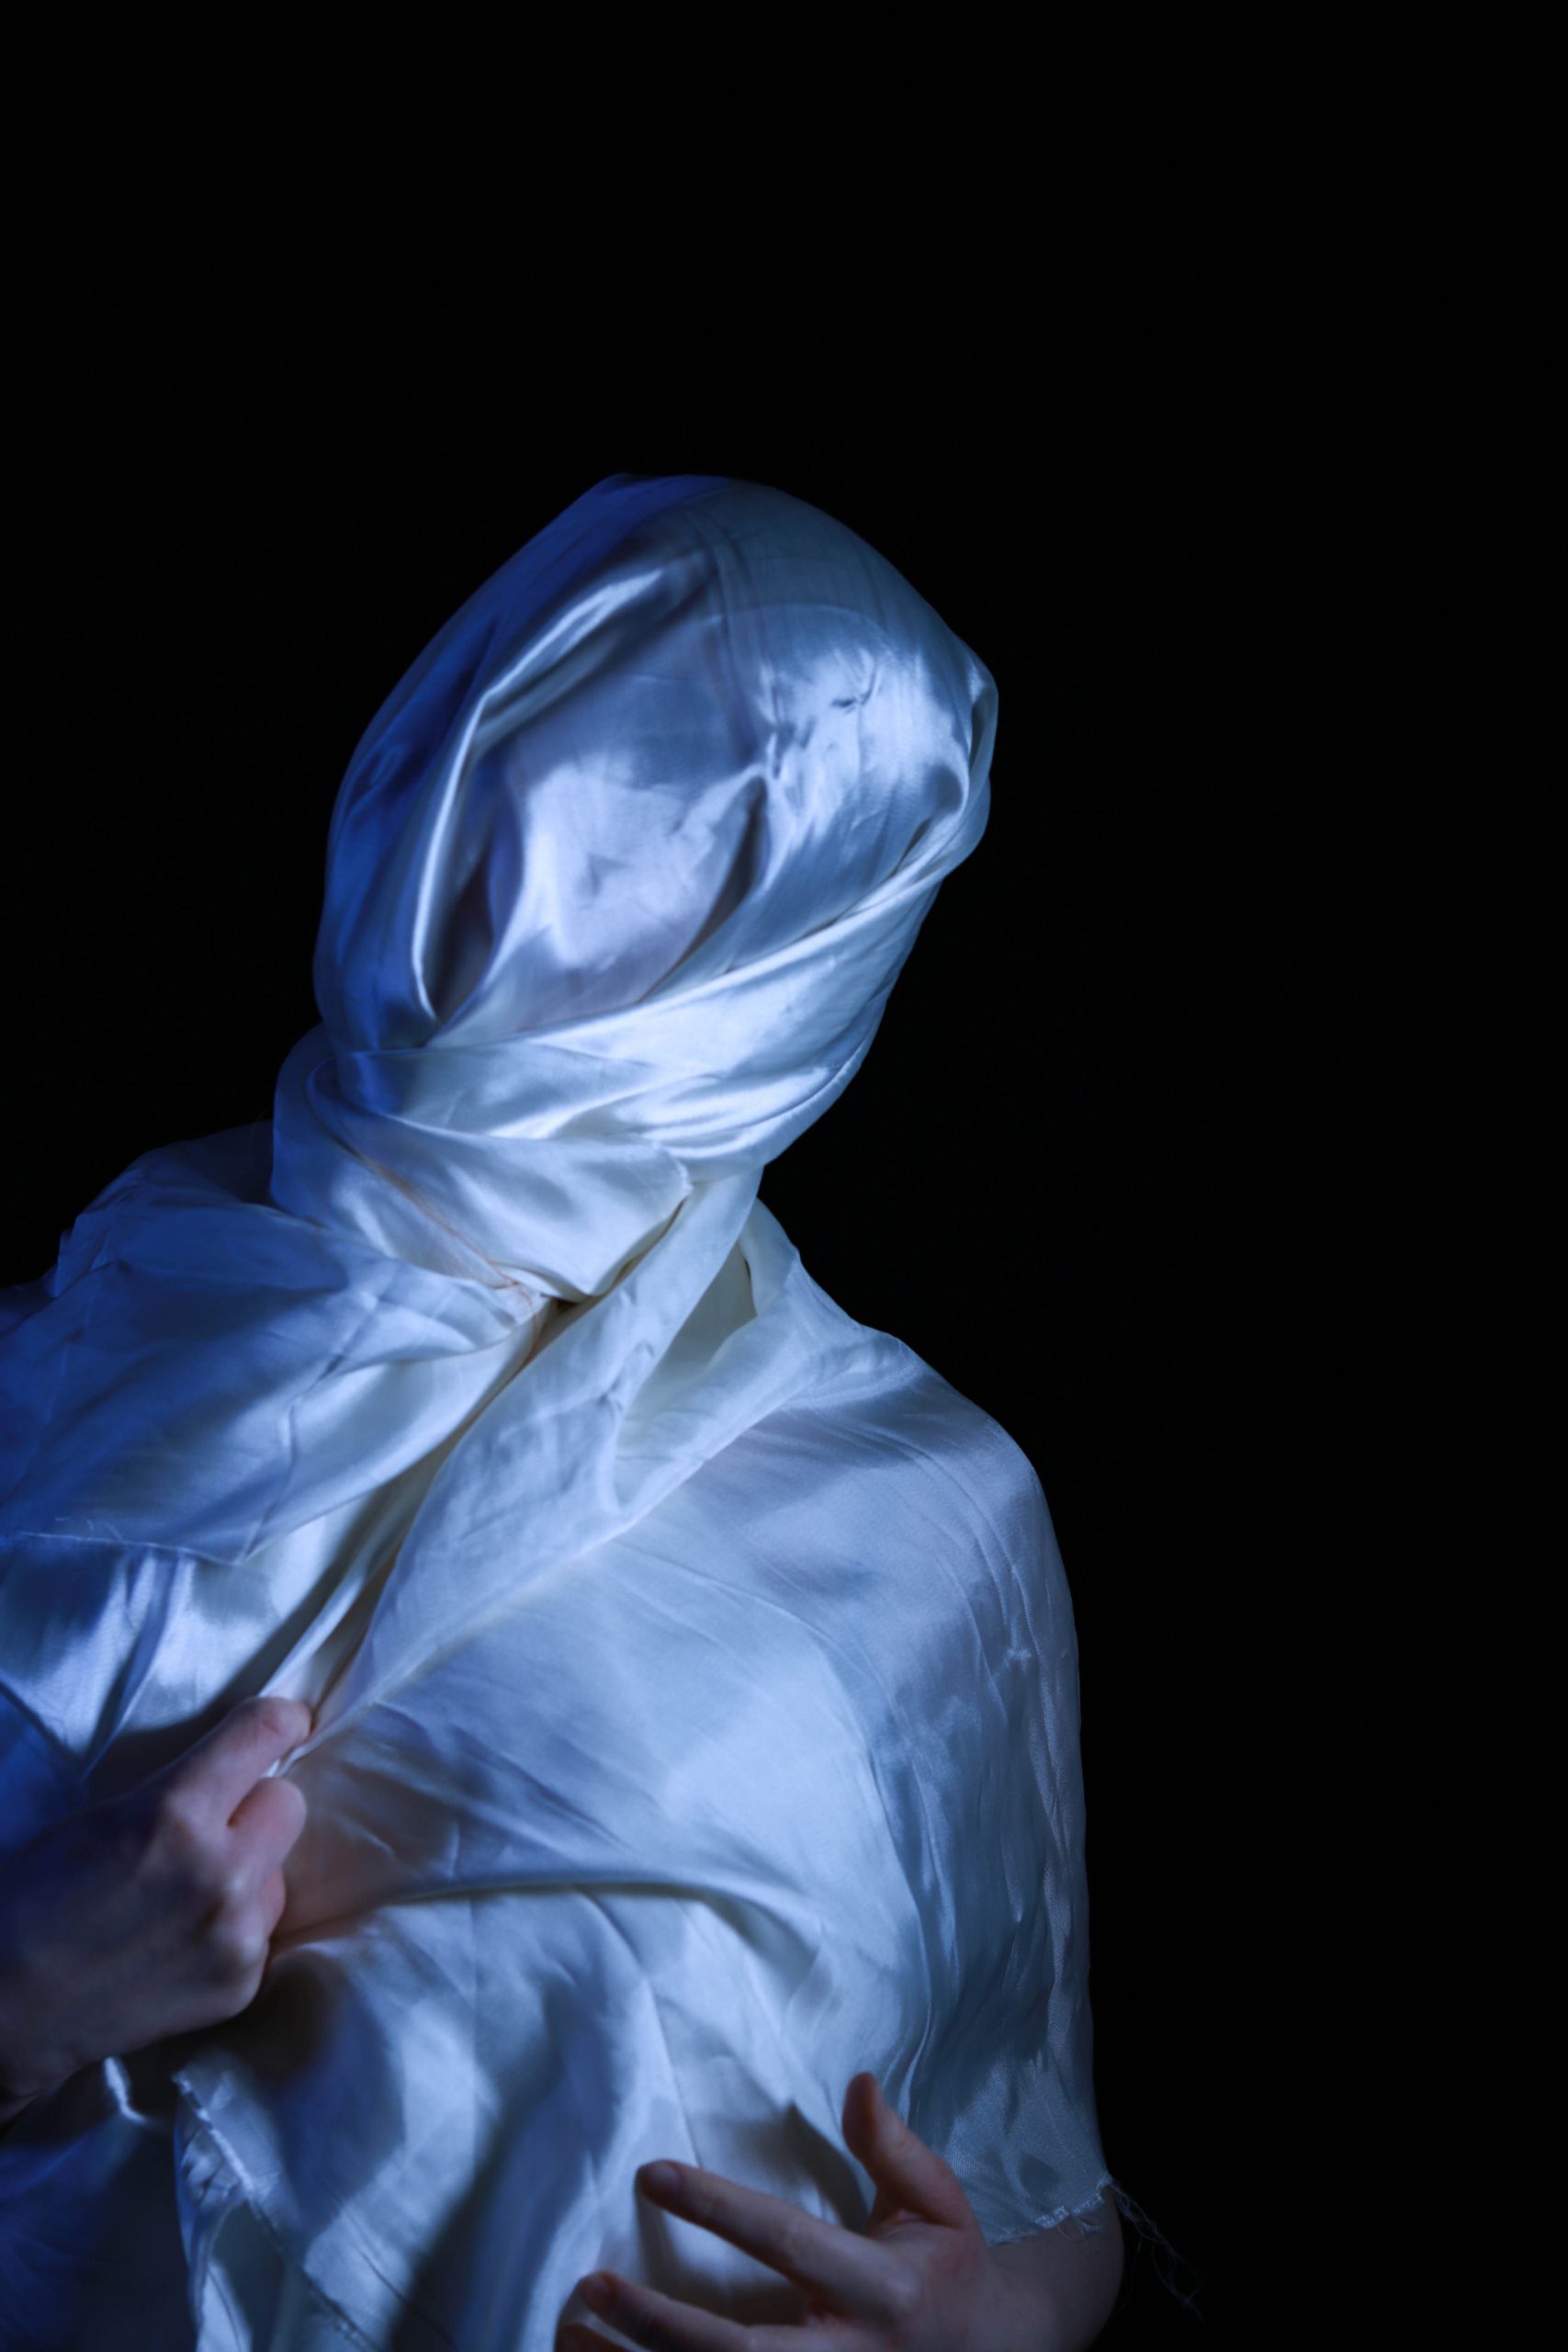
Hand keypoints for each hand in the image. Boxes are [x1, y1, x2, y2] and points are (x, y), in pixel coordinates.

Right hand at [0, 1695, 312, 2109]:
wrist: (3, 2009)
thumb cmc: (33, 1899)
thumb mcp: (103, 1816)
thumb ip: (180, 1791)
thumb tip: (240, 1772)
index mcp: (175, 1815)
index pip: (263, 1735)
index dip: (279, 1722)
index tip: (288, 1723)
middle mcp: (220, 1873)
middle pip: (288, 1804)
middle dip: (254, 1806)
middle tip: (215, 1825)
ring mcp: (235, 1935)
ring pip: (279, 1871)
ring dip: (247, 1872)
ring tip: (184, 1896)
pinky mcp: (240, 1984)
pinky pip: (261, 1930)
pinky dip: (232, 1929)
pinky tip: (180, 1943)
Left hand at [562, 2070, 1052, 2349]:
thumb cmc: (950, 2267)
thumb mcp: (936, 2201)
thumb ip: (891, 2147)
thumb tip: (857, 2082)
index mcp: (882, 2288)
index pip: (785, 2241)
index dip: (717, 2208)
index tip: (650, 2175)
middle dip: (659, 2325)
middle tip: (590, 2286)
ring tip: (573, 2336)